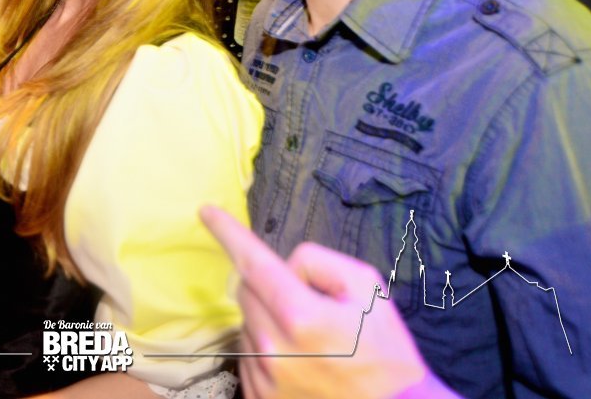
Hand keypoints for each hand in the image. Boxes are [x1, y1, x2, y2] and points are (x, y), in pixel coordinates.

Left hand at [201, 206, 437, 398]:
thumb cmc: (384, 347)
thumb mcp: (366, 286)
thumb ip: (316, 262)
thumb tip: (281, 268)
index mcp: (300, 315)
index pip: (252, 262)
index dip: (227, 233)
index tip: (206, 211)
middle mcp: (273, 348)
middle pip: (245, 290)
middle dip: (267, 285)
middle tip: (308, 303)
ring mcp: (264, 378)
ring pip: (246, 322)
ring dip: (268, 319)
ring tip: (310, 341)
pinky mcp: (260, 398)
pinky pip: (247, 355)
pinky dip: (267, 348)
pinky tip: (301, 361)